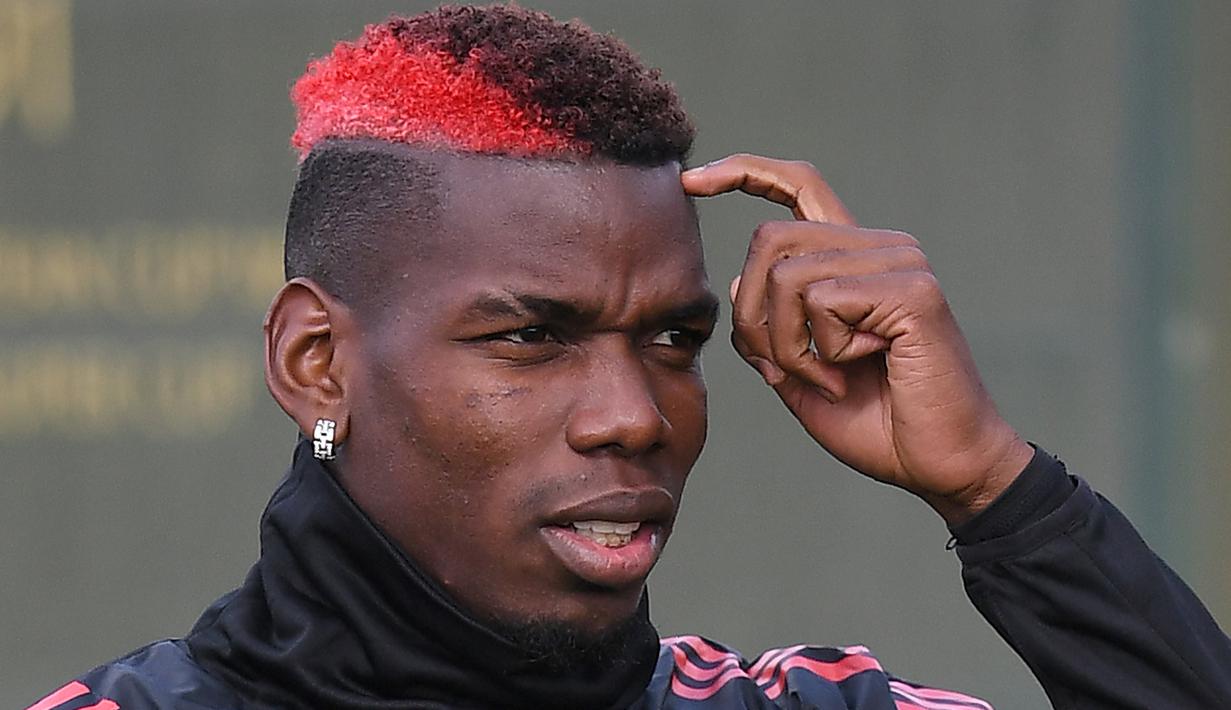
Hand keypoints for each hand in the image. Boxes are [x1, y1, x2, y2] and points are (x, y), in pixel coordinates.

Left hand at [682, 154, 1032, 524]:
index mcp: (854, 259)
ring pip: (785, 276)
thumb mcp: (797, 376)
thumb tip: (738, 279)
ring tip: (831, 377)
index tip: (689, 181)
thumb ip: (766, 330)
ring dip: (788, 345)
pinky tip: (861, 372)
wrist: (941, 466)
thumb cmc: (877, 425)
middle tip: (788, 371)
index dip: (743, 172)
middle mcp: (880, 247)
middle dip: (753, 317)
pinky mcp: (912, 289)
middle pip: (768, 239)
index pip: (798, 186)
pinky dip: (821, 353)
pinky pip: (821, 303)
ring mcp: (902, 261)